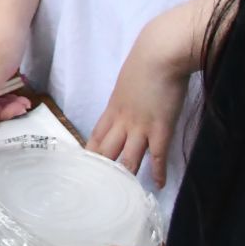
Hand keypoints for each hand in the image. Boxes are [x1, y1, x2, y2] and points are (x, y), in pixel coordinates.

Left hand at [89, 11, 193, 187]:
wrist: (160, 52)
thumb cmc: (146, 60)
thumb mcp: (128, 80)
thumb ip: (128, 95)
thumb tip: (132, 98)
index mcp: (113, 107)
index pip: (97, 135)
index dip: (90, 153)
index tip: (83, 169)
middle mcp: (122, 120)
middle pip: (106, 150)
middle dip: (101, 170)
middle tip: (95, 190)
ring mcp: (140, 126)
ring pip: (127, 158)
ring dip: (125, 175)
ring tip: (123, 193)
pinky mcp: (160, 127)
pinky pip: (157, 155)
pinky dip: (157, 171)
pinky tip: (158, 184)